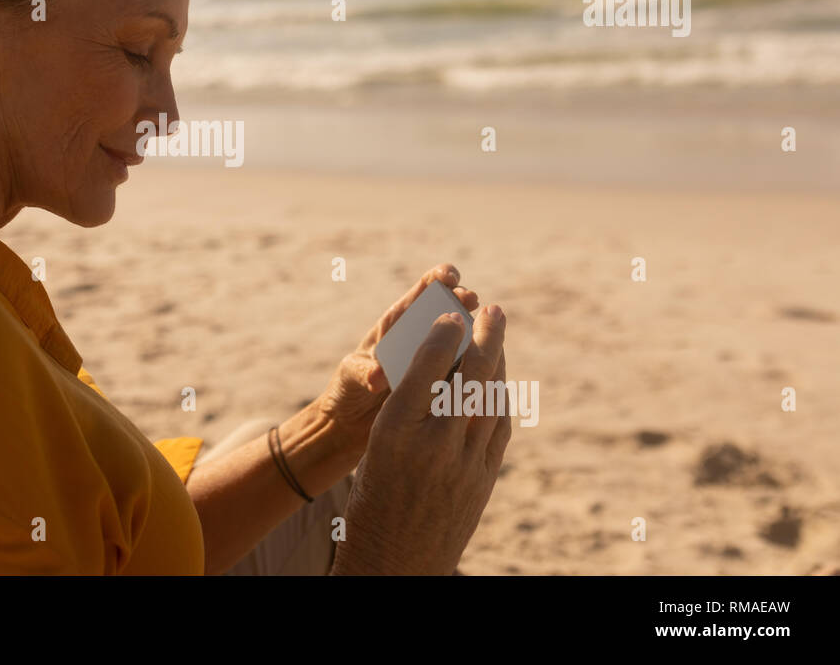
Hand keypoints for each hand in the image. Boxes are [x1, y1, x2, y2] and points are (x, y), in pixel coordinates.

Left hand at [316, 263, 480, 455]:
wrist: (355, 421)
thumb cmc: (350, 389)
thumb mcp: (352, 376)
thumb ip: (363, 372)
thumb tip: (376, 377)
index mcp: (398, 321)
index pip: (425, 288)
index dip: (441, 276)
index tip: (451, 279)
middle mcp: (422, 334)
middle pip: (451, 306)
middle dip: (464, 299)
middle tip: (471, 302)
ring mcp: (436, 357)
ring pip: (464, 338)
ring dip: (477, 333)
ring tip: (484, 333)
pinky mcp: (445, 381)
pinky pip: (465, 368)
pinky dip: (478, 365)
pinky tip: (490, 368)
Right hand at [330, 302, 510, 574]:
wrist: (393, 563)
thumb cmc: (372, 500)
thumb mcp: (377, 449)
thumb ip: (406, 408)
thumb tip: (441, 365)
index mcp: (395, 432)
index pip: (426, 370)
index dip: (443, 337)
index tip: (453, 314)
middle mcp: (434, 445)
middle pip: (469, 377)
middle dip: (486, 338)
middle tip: (493, 310)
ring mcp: (465, 464)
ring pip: (491, 400)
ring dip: (500, 363)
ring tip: (499, 337)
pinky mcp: (484, 481)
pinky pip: (498, 428)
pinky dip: (501, 398)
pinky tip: (499, 383)